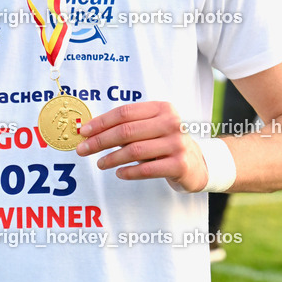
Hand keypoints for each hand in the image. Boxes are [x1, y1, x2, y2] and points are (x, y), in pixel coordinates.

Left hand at [76, 101, 209, 191]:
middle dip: (100, 140)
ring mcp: (177, 143)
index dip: (101, 122)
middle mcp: (171, 122)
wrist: (198, 164)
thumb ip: (126, 127)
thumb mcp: (150, 129)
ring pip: (134, 150)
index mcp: (162, 108)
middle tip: (83, 149)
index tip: (84, 132)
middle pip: (126, 130)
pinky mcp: (180, 164)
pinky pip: (147, 169)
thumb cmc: (165, 144)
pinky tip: (119, 173)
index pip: (124, 112)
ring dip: (112, 158)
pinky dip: (129, 172)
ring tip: (100, 163)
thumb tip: (91, 132)